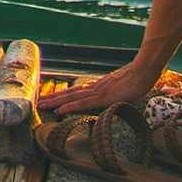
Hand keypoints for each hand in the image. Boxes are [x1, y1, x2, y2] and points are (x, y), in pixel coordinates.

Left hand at [35, 62, 161, 120]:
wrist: (144, 71)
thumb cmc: (137, 79)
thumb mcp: (123, 89)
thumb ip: (115, 94)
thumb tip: (112, 99)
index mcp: (97, 87)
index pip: (76, 92)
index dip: (62, 96)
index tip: (49, 98)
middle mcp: (94, 89)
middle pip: (69, 94)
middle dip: (53, 98)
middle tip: (37, 102)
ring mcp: (97, 92)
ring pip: (71, 98)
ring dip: (55, 102)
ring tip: (41, 105)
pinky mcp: (102, 97)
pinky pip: (83, 103)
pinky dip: (69, 107)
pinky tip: (59, 111)